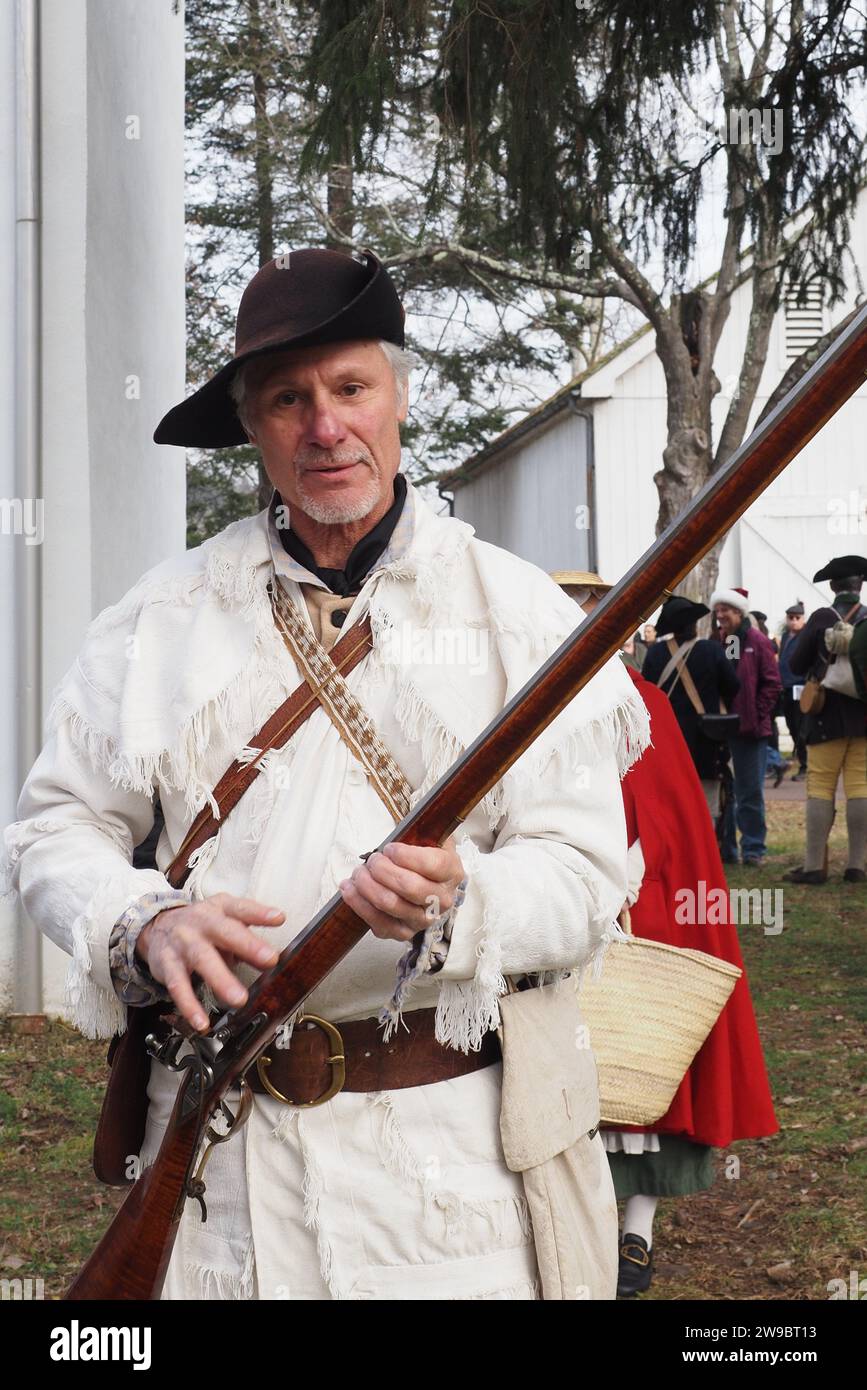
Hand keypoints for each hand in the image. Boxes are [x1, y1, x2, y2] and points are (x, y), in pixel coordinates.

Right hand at [135, 892, 283, 1030]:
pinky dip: (189, 1006)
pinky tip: (202, 1022)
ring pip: (202, 960)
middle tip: (270, 960)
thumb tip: (272, 960)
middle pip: (224, 932)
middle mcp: (201, 923)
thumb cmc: (201, 926)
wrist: (157, 927)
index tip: (279, 919)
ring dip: (221, 980)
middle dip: (248, 945)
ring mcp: (183, 943)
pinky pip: (179, 986)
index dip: (260, 913)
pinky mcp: (167, 965)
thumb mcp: (224, 922)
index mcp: (219, 910)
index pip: (241, 908)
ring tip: (239, 999)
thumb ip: (249, 939)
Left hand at [339, 835, 464, 941]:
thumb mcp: (430, 839)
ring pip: (390, 903)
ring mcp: (422, 920)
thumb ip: (424, 828)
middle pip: (409, 886)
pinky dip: (358, 903)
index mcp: (452, 872)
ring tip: (359, 872)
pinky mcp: (402, 933)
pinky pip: (377, 922)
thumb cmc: (423, 860)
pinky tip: (349, 888)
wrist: (426, 888)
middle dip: (382, 869)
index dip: (407, 856)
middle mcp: (442, 900)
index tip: (390, 848)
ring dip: (367, 885)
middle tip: (372, 860)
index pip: (432, 865)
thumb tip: (412, 819)